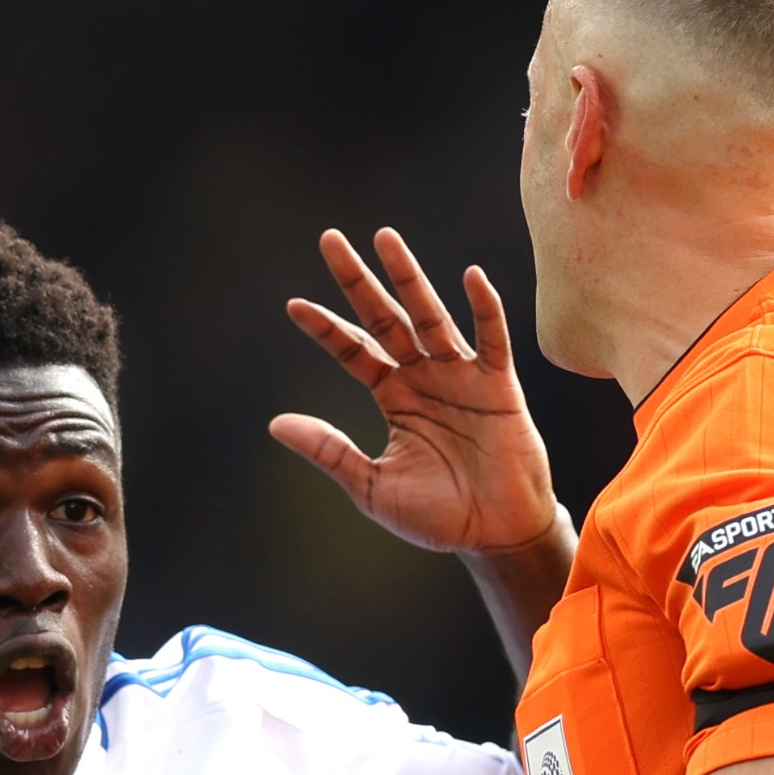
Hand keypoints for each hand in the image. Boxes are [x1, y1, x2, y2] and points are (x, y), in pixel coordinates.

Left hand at [272, 228, 572, 572]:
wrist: (495, 535)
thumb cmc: (438, 515)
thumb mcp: (372, 486)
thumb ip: (329, 451)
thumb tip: (275, 423)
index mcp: (393, 397)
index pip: (353, 352)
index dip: (325, 329)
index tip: (294, 305)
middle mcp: (423, 376)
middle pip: (385, 318)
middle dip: (358, 281)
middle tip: (329, 239)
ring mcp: (461, 376)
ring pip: (430, 316)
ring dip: (409, 278)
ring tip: (385, 239)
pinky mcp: (498, 385)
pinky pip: (490, 339)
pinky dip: (484, 308)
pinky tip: (471, 277)